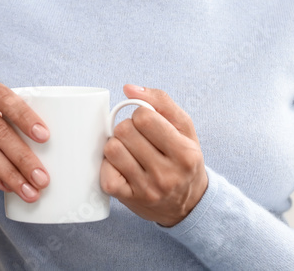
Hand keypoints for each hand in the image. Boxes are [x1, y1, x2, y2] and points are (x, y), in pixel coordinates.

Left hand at [100, 85, 207, 226]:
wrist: (188, 205)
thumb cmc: (183, 160)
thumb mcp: (185, 129)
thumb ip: (161, 102)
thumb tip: (128, 88)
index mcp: (184, 153)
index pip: (144, 117)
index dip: (141, 115)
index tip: (147, 125)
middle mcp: (167, 174)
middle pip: (124, 131)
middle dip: (128, 129)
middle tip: (138, 139)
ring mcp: (147, 189)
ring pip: (112, 149)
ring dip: (117, 146)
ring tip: (130, 152)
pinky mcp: (128, 199)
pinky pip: (105, 173)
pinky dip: (109, 166)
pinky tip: (122, 167)